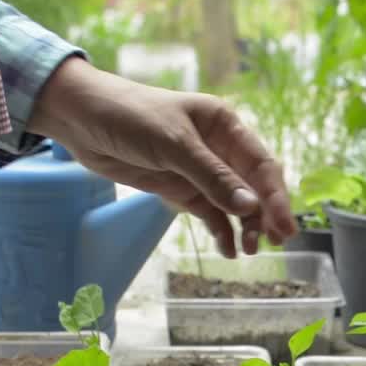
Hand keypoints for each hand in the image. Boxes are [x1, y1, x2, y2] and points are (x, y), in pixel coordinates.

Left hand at [28, 57, 296, 256]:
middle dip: (266, 214)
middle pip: (253, 186)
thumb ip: (212, 177)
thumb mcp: (174, 144)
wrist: (81, 119)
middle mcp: (218, 148)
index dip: (276, 195)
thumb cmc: (130, 115)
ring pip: (234, 203)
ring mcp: (199, 171)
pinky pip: (209, 213)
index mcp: (224, 125)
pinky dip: (221, 231)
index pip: (261, 164)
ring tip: (249, 250)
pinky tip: (228, 249)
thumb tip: (249, 206)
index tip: (284, 225)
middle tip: (275, 243)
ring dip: (244, 226)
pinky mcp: (180, 189)